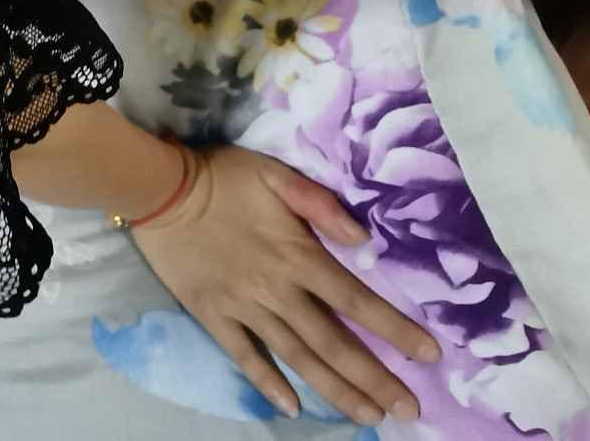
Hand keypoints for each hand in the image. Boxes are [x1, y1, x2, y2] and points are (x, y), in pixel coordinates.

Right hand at [130, 144, 441, 426]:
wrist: (159, 190)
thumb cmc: (221, 177)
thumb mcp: (274, 173)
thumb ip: (319, 203)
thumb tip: (363, 239)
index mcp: (296, 255)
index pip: (356, 300)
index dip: (395, 328)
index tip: (430, 354)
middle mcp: (276, 290)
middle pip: (333, 342)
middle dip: (374, 378)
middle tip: (408, 409)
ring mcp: (243, 307)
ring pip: (296, 356)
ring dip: (335, 389)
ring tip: (368, 416)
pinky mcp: (213, 315)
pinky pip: (244, 356)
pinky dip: (268, 383)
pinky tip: (291, 406)